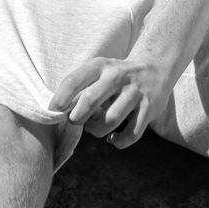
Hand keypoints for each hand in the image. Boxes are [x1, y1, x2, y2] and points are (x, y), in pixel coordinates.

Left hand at [49, 56, 168, 149]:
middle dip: (77, 118)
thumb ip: (81, 86)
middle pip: (90, 100)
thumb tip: (59, 111)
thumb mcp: (99, 70)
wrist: (154, 68)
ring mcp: (135, 92)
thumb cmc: (116, 74)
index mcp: (101, 65)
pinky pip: (131, 134)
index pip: (74, 80)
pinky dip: (118, 142)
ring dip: (97, 130)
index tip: (54, 112)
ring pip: (110, 120)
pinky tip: (112, 139)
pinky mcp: (148, 108)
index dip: (60, 98)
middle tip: (75, 122)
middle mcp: (118, 76)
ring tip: (94, 129)